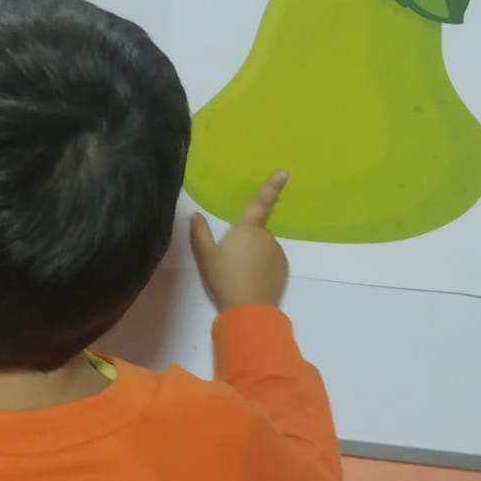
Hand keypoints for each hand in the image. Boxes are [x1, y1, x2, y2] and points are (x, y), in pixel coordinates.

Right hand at [189, 170, 289, 310]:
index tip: (285, 171)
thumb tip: (195, 215)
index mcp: (247, 228)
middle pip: (254, 231)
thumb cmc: (224, 278)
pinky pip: (270, 261)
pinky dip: (262, 267)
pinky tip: (251, 281)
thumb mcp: (205, 256)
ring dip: (253, 254)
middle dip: (244, 241)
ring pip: (262, 247)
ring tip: (239, 274)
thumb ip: (199, 233)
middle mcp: (265, 236)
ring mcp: (277, 252)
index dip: (272, 185)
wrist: (249, 309)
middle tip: (229, 261)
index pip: (260, 202)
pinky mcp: (283, 268)